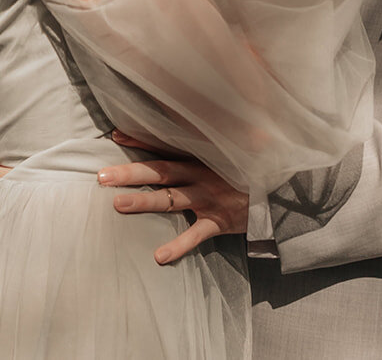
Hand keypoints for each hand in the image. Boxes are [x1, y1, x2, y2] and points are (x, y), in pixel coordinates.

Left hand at [97, 132, 249, 265]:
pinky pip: (196, 235)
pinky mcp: (219, 220)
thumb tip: (183, 124)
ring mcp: (209, 197)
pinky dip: (178, 246)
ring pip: (171, 199)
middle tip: (102, 176)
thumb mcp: (226, 150)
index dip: (140, 140)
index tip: (114, 135)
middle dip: (130, 172)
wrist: (279, 190)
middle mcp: (200, 173)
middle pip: (160, 171)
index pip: (164, 145)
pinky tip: (159, 256)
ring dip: (145, 201)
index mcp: (199, 155)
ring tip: (118, 204)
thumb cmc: (244, 170)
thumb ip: (205, 142)